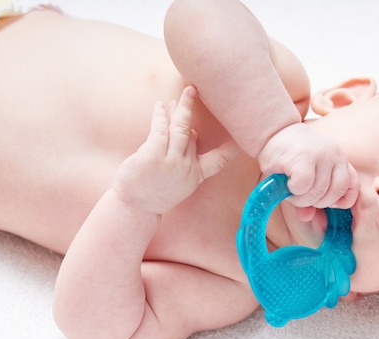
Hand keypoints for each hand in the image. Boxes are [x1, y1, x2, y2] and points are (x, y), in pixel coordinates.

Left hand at [113, 86, 238, 213]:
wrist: (135, 208)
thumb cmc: (155, 193)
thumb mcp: (179, 182)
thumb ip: (187, 159)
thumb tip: (191, 132)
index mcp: (195, 176)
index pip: (219, 161)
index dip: (231, 148)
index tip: (243, 138)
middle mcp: (186, 168)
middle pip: (192, 134)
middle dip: (191, 110)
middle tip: (192, 91)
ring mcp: (170, 161)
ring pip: (179, 128)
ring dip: (179, 108)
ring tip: (178, 96)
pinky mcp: (153, 155)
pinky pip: (160, 129)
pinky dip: (160, 116)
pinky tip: (160, 107)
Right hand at [257, 123, 358, 208]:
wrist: (272, 132)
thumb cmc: (289, 157)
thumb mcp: (306, 176)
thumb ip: (310, 196)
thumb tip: (307, 217)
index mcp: (339, 160)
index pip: (352, 186)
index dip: (340, 200)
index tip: (326, 202)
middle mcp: (335, 155)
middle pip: (335, 193)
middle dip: (316, 202)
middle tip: (301, 196)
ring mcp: (321, 154)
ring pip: (319, 192)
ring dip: (302, 198)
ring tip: (291, 190)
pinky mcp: (304, 156)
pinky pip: (304, 185)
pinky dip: (294, 190)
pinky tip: (287, 183)